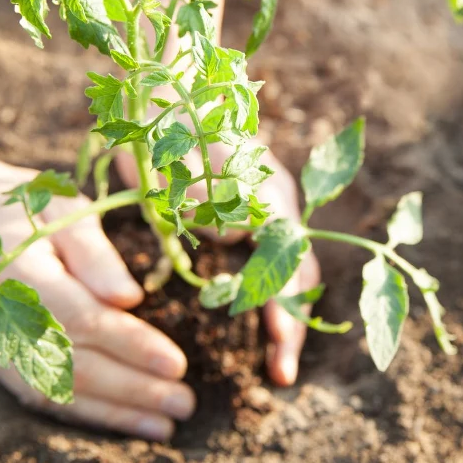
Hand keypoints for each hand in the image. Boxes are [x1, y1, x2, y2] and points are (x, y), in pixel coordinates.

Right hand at [0, 154, 194, 440]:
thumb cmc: (25, 206)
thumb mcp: (63, 209)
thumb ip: (94, 254)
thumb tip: (129, 299)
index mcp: (17, 272)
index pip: (82, 319)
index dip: (131, 345)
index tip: (177, 364)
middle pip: (72, 365)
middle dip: (133, 389)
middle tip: (184, 405)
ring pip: (58, 390)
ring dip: (113, 412)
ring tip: (164, 427)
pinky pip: (39, 394)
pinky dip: (84, 411)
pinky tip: (122, 422)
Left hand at [115, 137, 320, 386]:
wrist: (165, 88)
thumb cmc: (164, 122)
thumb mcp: (174, 156)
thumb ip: (202, 192)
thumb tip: (232, 236)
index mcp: (264, 187)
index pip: (286, 255)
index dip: (284, 301)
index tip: (278, 342)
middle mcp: (277, 199)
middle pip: (298, 268)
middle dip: (292, 322)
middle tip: (281, 374)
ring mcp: (270, 205)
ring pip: (291, 267)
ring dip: (286, 314)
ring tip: (277, 366)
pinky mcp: (254, 212)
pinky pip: (273, 260)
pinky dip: (271, 295)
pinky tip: (267, 327)